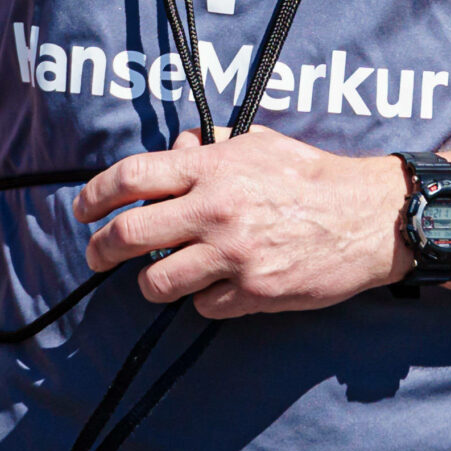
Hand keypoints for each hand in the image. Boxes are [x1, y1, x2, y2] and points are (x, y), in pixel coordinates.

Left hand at [75, 128, 412, 317]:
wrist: (368, 219)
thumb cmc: (312, 177)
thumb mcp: (259, 144)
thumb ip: (210, 146)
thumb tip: (173, 150)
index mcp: (213, 169)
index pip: (132, 177)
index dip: (95, 195)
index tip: (82, 210)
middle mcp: (215, 211)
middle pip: (128, 235)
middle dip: (100, 250)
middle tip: (96, 256)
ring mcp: (232, 256)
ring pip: (156, 282)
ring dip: (150, 282)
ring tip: (159, 277)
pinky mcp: (251, 293)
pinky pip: (202, 306)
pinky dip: (203, 300)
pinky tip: (219, 287)